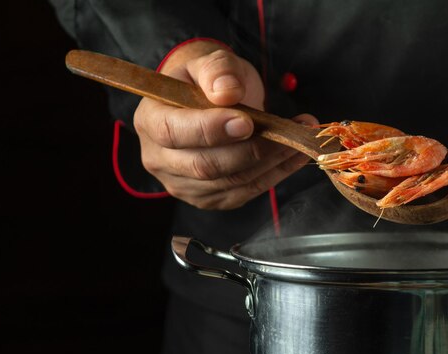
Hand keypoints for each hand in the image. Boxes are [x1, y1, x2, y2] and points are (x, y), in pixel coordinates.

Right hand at [133, 40, 311, 208]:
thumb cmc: (206, 81)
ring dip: (270, 163)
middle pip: (204, 165)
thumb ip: (217, 70)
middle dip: (251, 150)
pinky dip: (274, 176)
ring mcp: (182, 183)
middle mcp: (159, 158)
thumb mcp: (209, 61)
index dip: (210, 130)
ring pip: (229, 183)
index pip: (173, 132)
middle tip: (285, 131)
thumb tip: (227, 93)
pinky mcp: (208, 198)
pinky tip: (292, 156)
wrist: (208, 101)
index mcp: (150, 119)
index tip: (247, 121)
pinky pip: (244, 193)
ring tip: (298, 138)